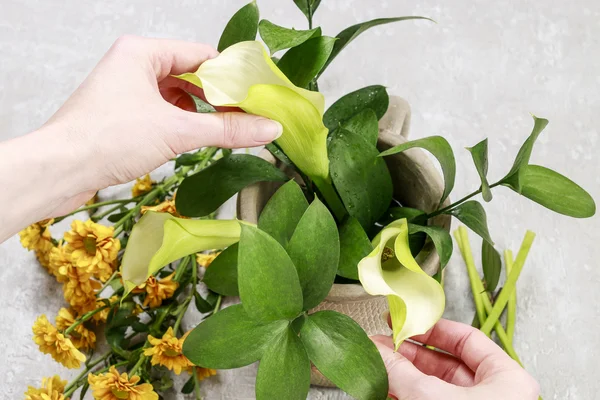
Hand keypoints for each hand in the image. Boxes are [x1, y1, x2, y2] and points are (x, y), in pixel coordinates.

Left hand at [0, 36, 281, 240]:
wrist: (59, 172)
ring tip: (226, 130)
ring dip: (201, 113)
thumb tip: (268, 127)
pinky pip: (163, 113)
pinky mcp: (123, 116)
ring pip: (178, 96)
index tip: (257, 96)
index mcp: (142, 52)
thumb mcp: (178, 130)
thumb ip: (227, 128)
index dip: (231, 76)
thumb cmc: (106, 139)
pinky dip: (183, 125)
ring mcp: (127, 91)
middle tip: (247, 116)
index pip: (201, 55)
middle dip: (218, 97)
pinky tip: (195, 139)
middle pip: (191, 76)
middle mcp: (133, 66)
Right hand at [372, 319, 539, 399]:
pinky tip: (386, 389)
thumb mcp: (430, 398)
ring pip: (434, 386)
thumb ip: (401, 371)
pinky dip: (407, 396)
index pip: (466, 340)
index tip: (404, 323)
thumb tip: (378, 350)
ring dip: (404, 376)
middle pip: (446, 364)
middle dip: (410, 354)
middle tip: (384, 345)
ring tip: (379, 365)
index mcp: (506, 380)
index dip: (432, 329)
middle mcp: (493, 396)